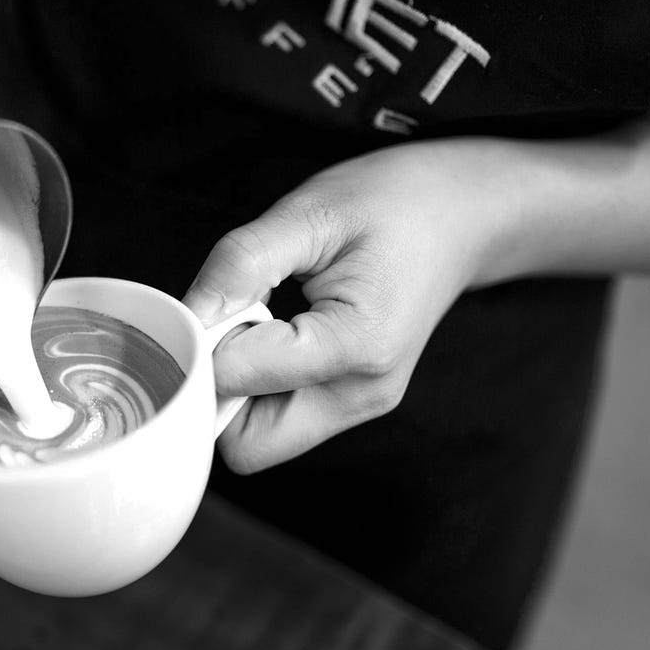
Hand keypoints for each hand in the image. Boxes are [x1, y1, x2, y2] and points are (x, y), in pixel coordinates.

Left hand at [183, 141, 509, 473]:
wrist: (463, 215)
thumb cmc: (395, 203)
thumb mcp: (310, 212)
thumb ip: (241, 264)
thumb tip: (186, 316)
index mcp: (356, 346)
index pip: (236, 380)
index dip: (204, 339)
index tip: (217, 297)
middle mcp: (362, 394)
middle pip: (246, 446)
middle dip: (214, 390)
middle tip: (228, 321)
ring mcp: (359, 406)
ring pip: (258, 442)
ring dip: (234, 390)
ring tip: (258, 321)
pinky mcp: (350, 404)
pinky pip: (277, 421)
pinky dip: (256, 388)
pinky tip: (271, 335)